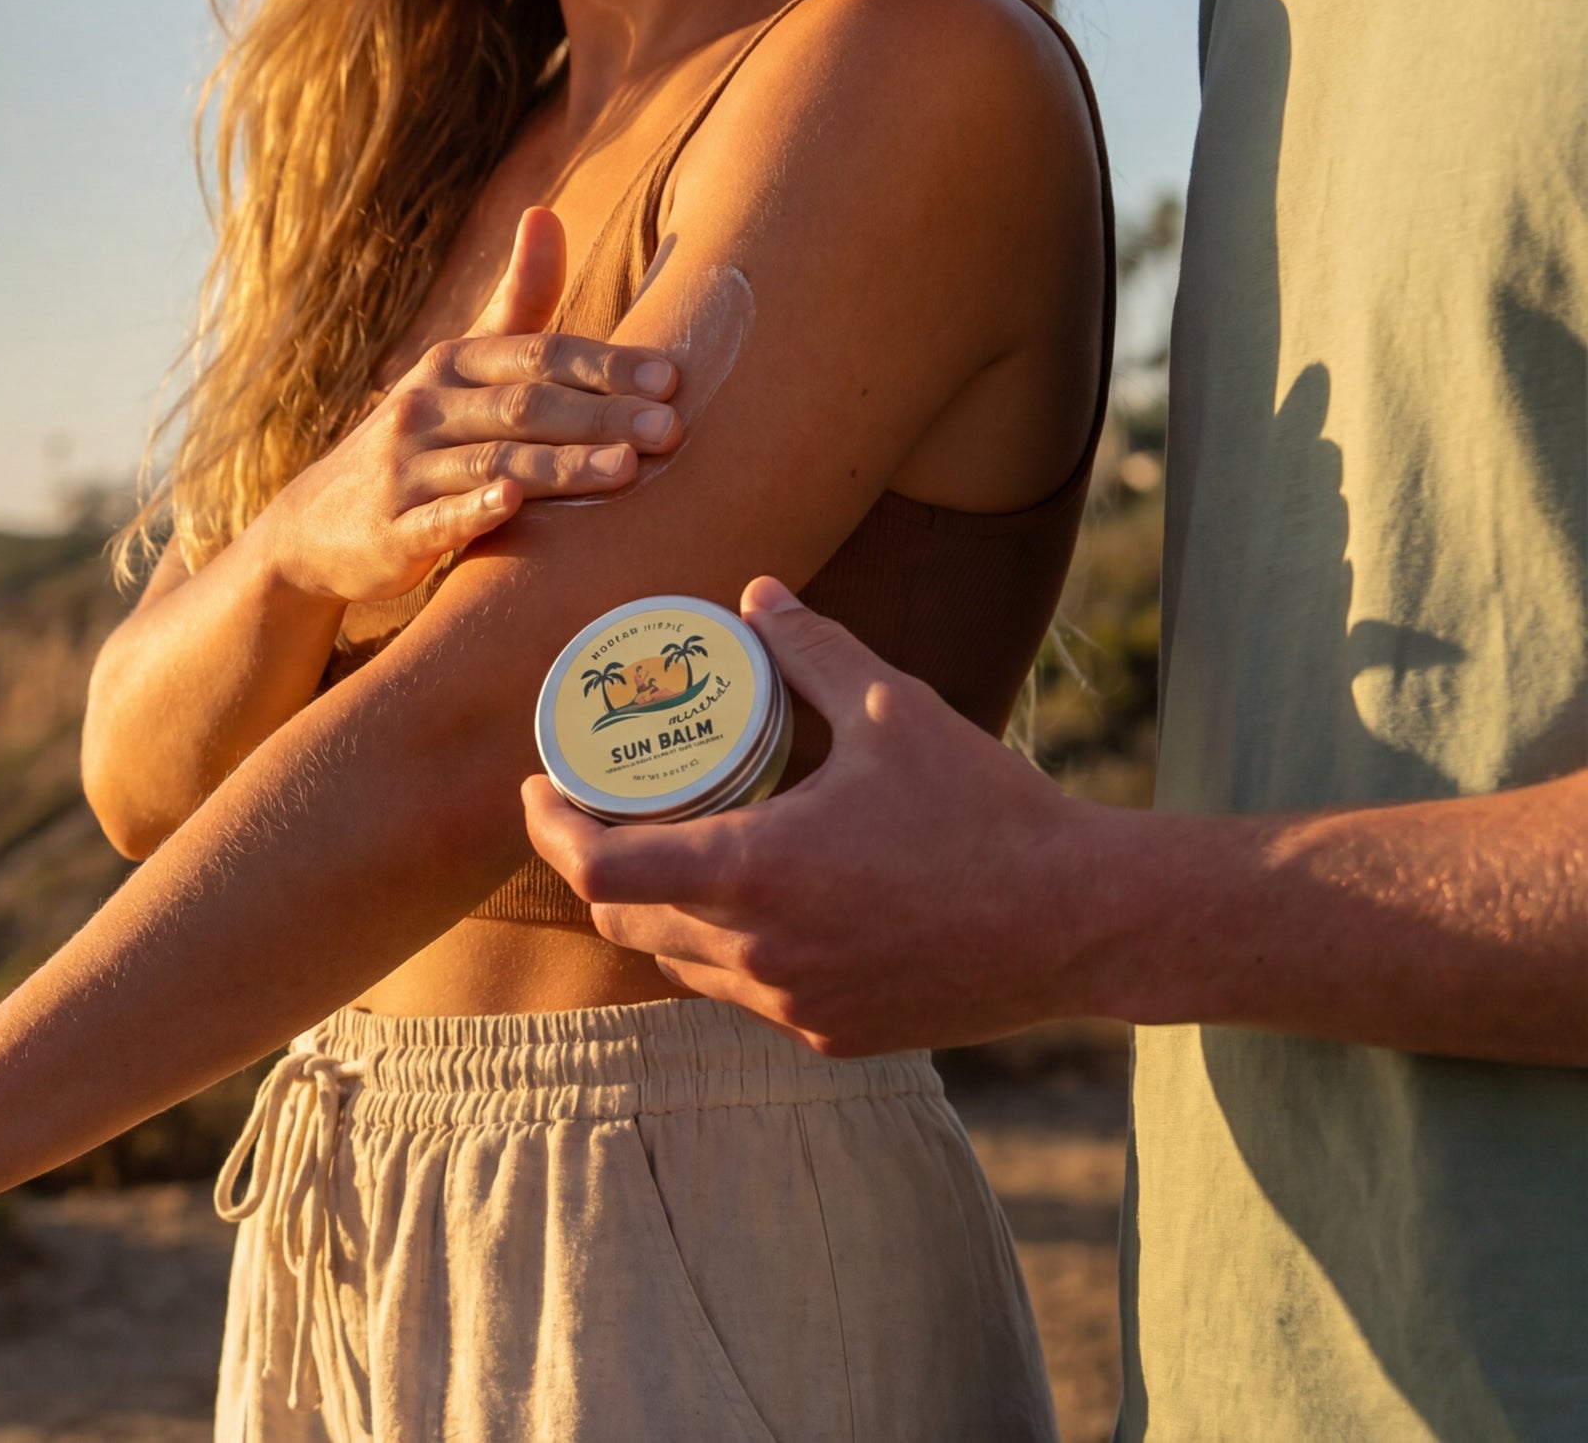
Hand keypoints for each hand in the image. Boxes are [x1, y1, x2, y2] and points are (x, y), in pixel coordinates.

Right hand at [248, 206, 682, 604]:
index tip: (671, 377)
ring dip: (560, 465)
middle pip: (523, 406)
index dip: (604, 365)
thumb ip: (514, 300)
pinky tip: (510, 502)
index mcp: (452, 363)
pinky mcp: (391, 532)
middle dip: (600, 416)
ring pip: (492, 461)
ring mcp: (404, 469)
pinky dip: (471, 509)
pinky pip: (435, 520)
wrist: (319, 524)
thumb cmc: (417, 437)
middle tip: (671, 429)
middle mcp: (425, 407)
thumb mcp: (457, 364)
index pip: (537, 354)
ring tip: (625, 470)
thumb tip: (545, 212)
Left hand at [520, 577, 1133, 1055]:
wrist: (1082, 921)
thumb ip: (812, 649)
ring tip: (665, 853)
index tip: (541, 790)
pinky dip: (723, 952)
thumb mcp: (895, 710)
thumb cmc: (989, 812)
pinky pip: (744, 996)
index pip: (598, 871)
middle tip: (592, 813)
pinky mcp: (832, 1033)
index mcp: (754, 872)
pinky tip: (745, 909)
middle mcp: (759, 952)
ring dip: (656, 912)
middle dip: (592, 866)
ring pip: (679, 963)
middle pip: (622, 921)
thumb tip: (757, 591)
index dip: (550, 831)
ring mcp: (793, 1003)